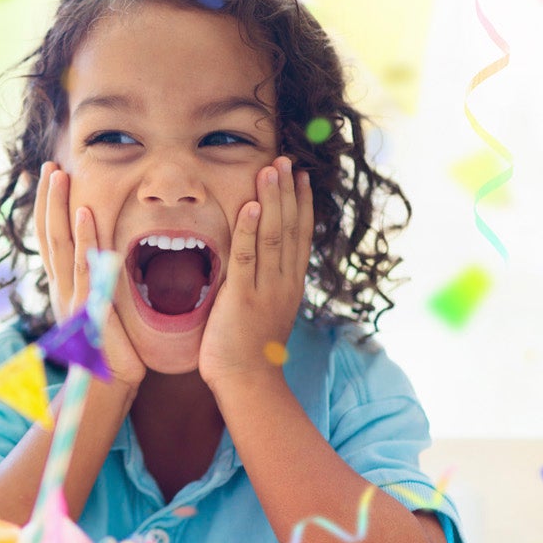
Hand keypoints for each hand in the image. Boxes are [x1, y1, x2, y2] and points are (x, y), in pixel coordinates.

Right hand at [33, 163, 144, 390]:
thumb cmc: (111, 353)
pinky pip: (85, 266)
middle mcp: (62, 287)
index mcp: (64, 287)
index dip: (47, 209)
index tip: (46, 179)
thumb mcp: (101, 314)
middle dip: (48, 199)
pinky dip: (85, 238)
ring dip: (59, 207)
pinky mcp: (87, 307)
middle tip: (49, 166)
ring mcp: (71, 296)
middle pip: (49, 234)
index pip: (51, 239)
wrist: (107, 386)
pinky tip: (86, 213)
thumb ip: (101, 288)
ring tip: (60, 175)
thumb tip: (109, 262)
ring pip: (60, 242)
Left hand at [200, 161, 311, 389]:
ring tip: (272, 169)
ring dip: (272, 200)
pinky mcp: (242, 296)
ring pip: (273, 236)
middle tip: (287, 160)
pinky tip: (252, 206)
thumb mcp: (262, 310)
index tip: (300, 177)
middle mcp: (283, 283)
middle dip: (288, 192)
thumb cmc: (248, 350)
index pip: (299, 236)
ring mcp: (265, 289)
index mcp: (289, 285)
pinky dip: (250, 230)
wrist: (247, 383)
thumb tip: (257, 264)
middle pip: (290, 229)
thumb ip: (262, 284)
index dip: (300, 205)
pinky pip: (248, 257)